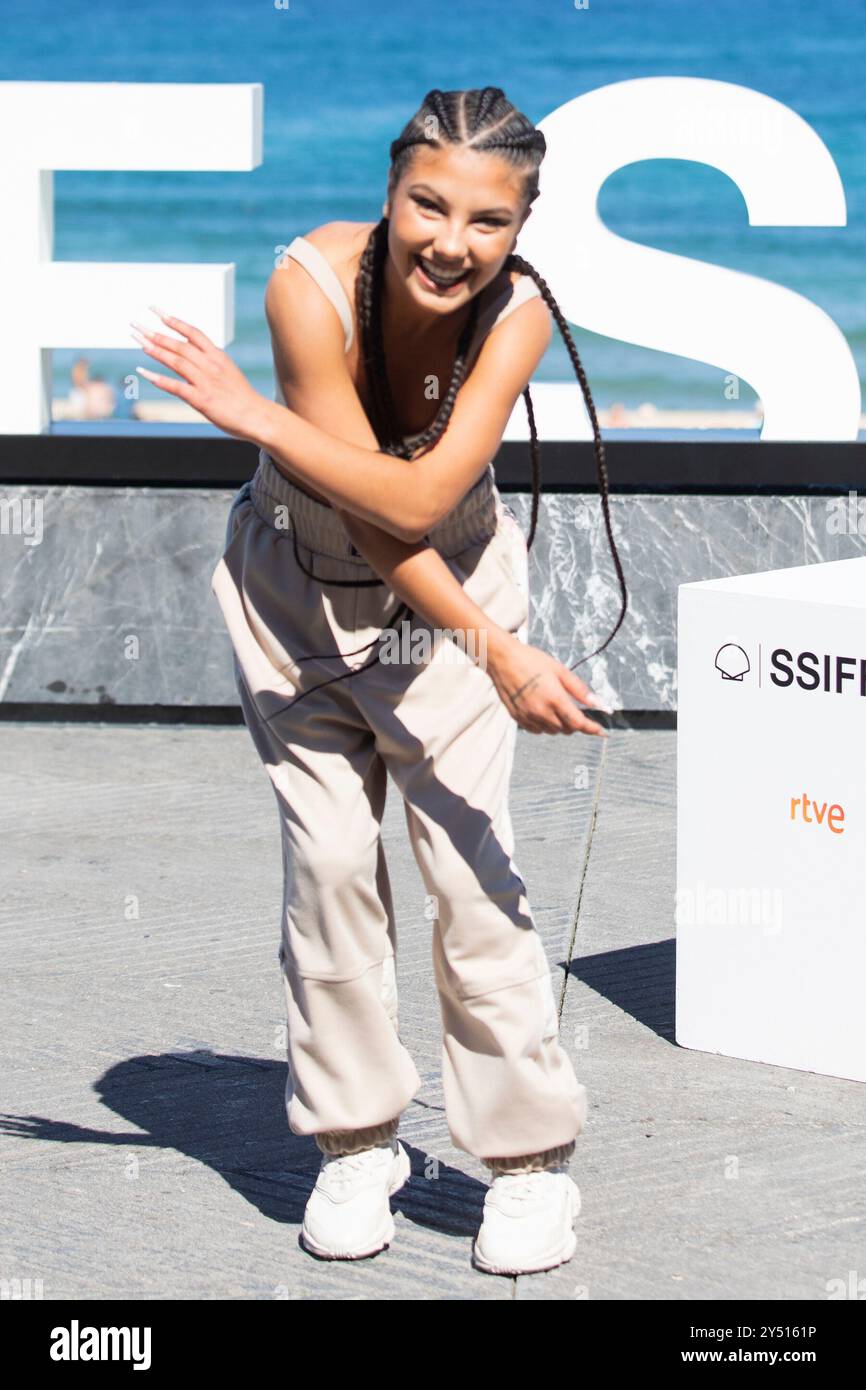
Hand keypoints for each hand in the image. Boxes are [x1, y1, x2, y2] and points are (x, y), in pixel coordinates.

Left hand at [130, 308, 268, 441]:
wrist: (257, 417)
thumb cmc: (241, 397)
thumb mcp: (228, 371)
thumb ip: (209, 361)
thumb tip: (191, 354)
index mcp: (218, 356)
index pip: (193, 332)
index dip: (173, 321)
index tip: (156, 311)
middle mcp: (211, 365)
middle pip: (180, 344)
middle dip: (156, 334)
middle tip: (137, 325)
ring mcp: (206, 382)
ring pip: (176, 361)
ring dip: (155, 350)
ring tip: (138, 342)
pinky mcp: (202, 399)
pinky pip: (176, 386)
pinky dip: (158, 379)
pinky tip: (144, 372)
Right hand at [487, 632, 611, 735]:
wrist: (502, 659)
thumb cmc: (531, 660)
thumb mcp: (560, 670)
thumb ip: (580, 690)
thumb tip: (598, 704)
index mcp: (554, 698)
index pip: (578, 723)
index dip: (592, 729)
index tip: (602, 732)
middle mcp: (540, 711)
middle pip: (566, 729)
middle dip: (575, 723)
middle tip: (575, 710)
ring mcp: (527, 716)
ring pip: (552, 731)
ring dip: (560, 724)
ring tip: (556, 707)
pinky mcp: (517, 718)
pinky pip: (536, 730)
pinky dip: (544, 725)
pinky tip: (543, 711)